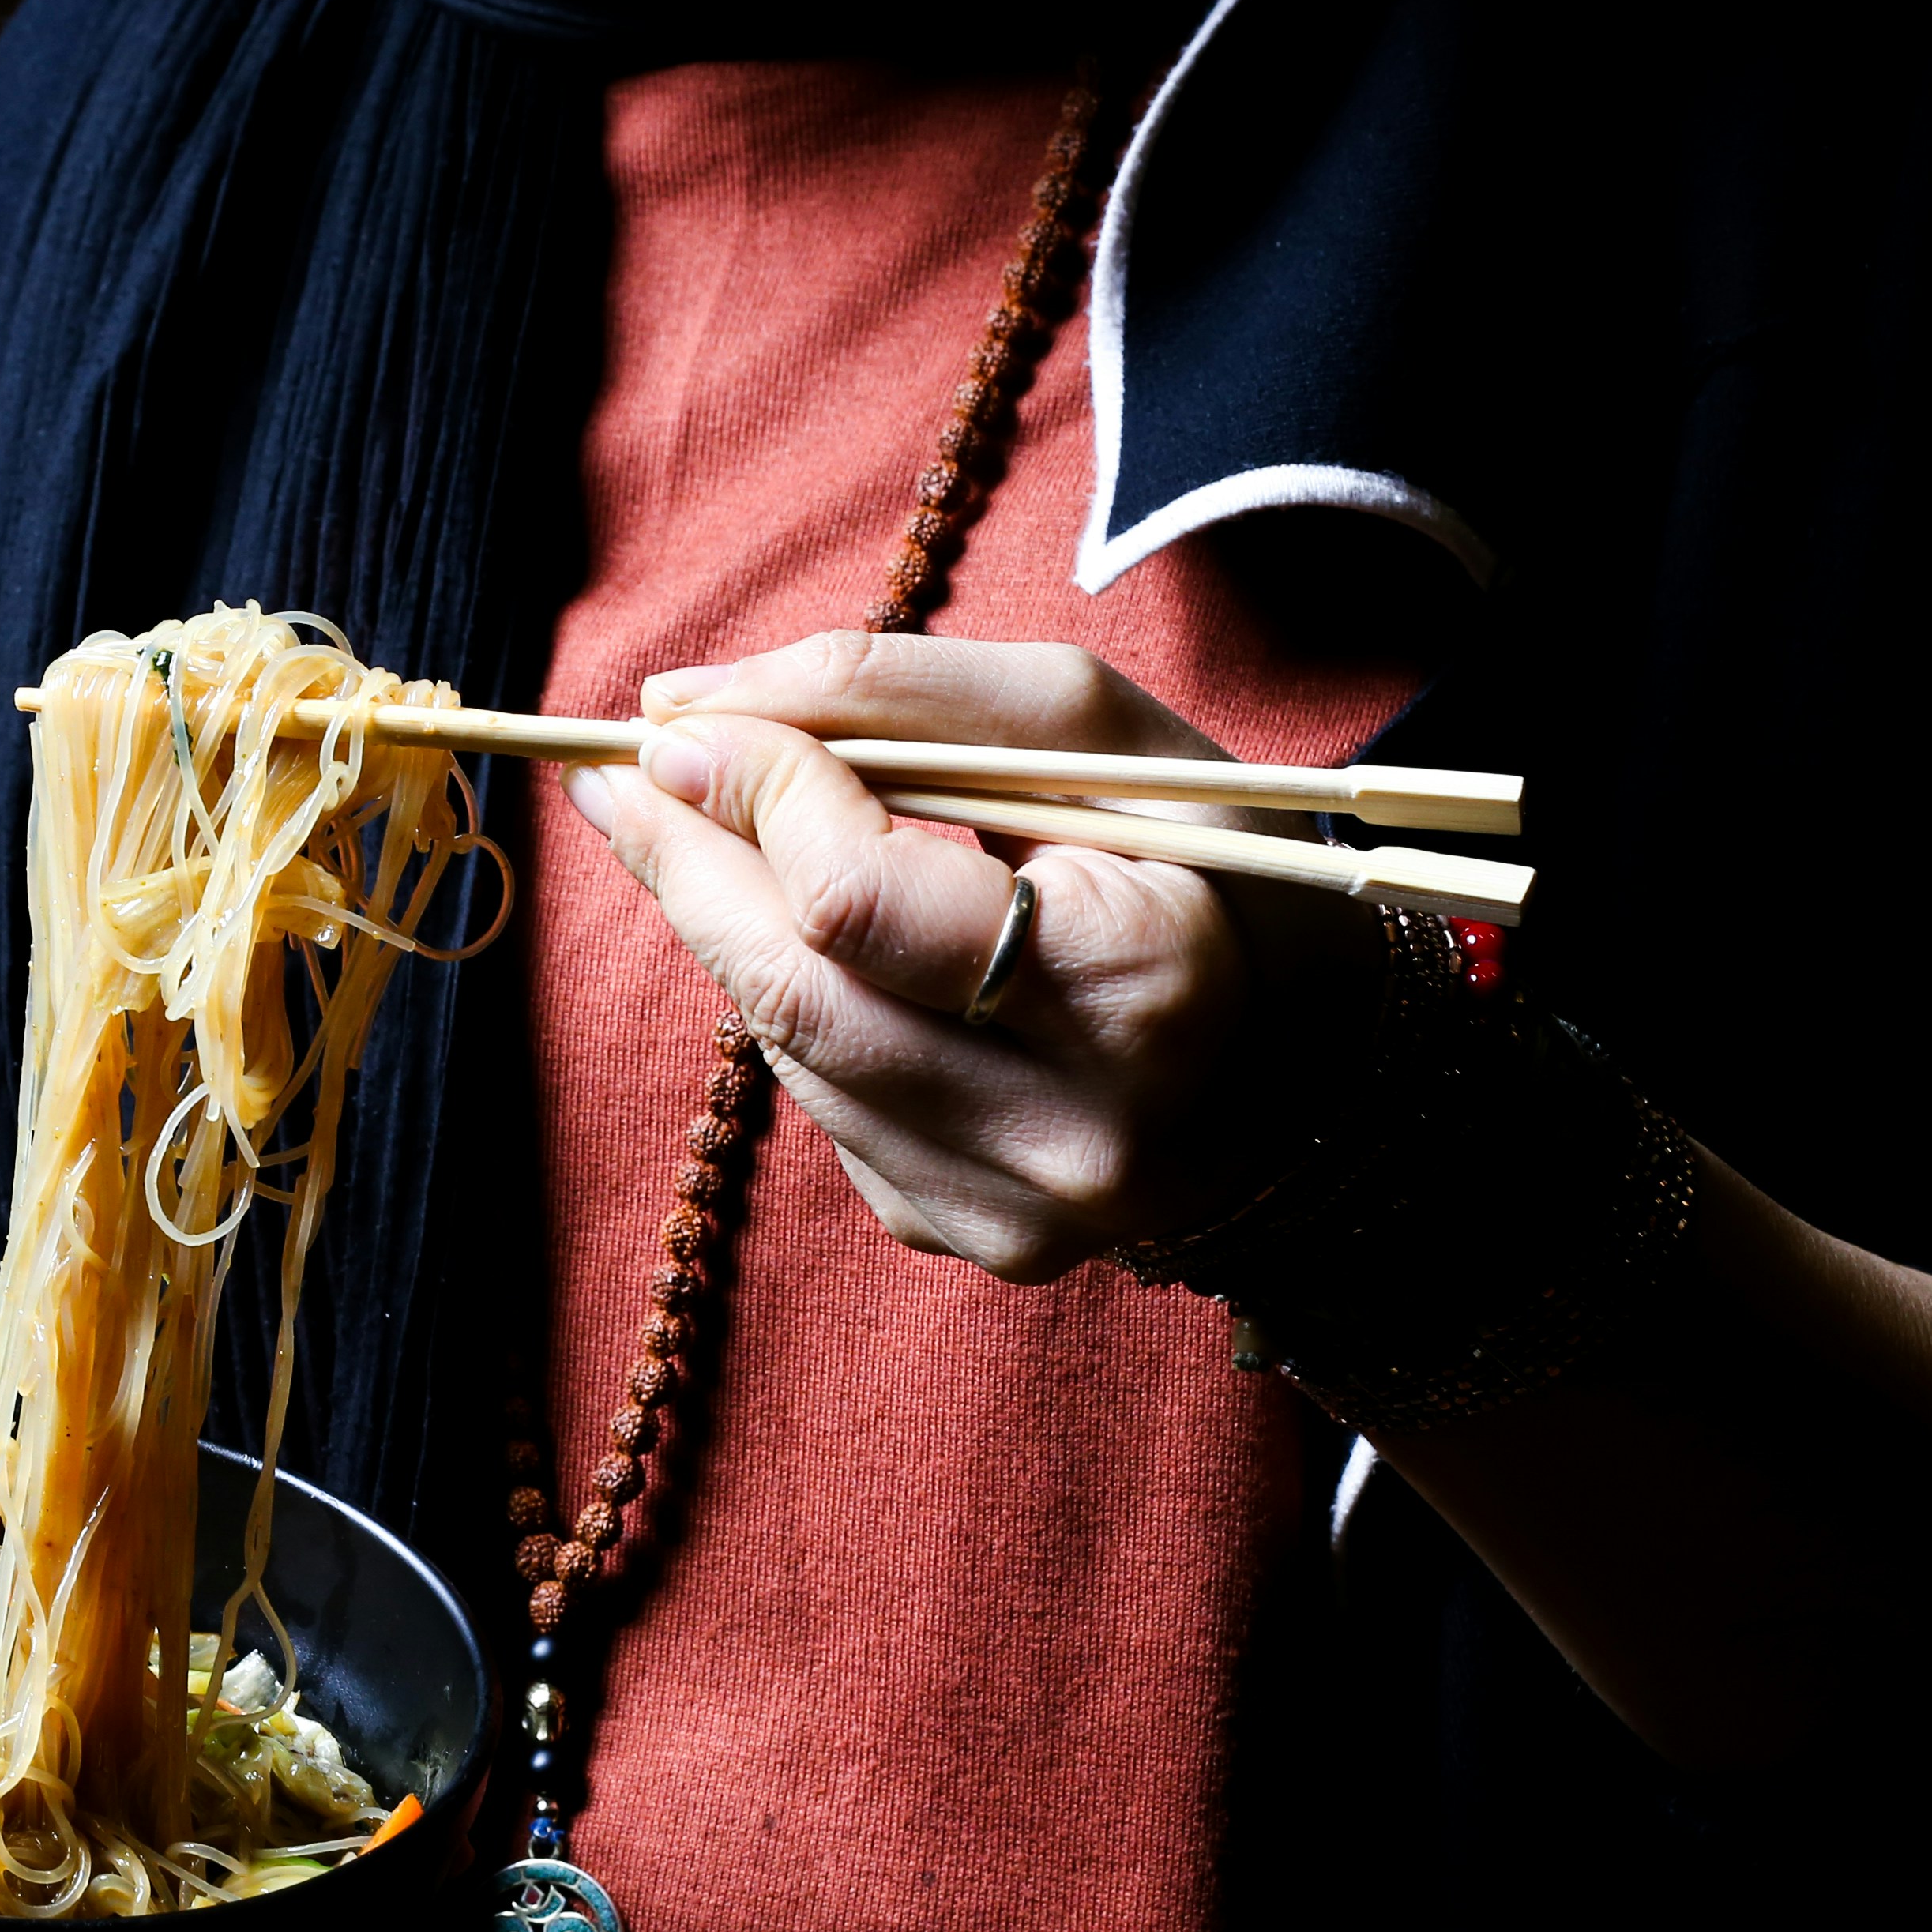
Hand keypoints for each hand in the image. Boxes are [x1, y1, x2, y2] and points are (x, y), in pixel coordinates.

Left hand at [569, 630, 1379, 1277]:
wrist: (1314, 1058)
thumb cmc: (1207, 857)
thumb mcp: (1096, 732)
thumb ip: (894, 696)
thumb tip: (683, 710)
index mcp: (1139, 985)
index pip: (857, 898)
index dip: (753, 793)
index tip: (675, 720)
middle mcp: (1073, 1129)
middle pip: (790, 987)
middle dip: (685, 861)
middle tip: (617, 771)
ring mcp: (1010, 1206)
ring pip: (788, 1047)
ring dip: (725, 928)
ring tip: (703, 831)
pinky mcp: (961, 1235)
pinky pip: (823, 1103)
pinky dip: (802, 1008)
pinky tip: (833, 950)